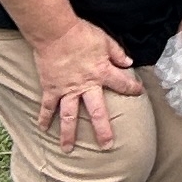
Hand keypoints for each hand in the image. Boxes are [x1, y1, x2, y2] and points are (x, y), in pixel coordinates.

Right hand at [35, 16, 140, 150]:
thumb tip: (129, 62)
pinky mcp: (51, 88)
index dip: (132, 88)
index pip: (122, 83)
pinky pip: (47, 106)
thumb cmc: (81, 34)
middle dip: (103, 130)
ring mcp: (67, 89)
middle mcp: (86, 85)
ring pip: (69, 116)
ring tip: (68, 150)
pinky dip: (44, 118)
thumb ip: (117, 53)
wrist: (55, 32)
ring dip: (68, 134)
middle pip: (97, 112)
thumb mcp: (105, 40)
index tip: (138, 92)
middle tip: (107, 146)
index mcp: (102, 72)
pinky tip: (42, 129)